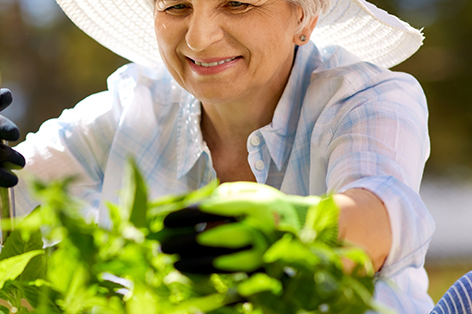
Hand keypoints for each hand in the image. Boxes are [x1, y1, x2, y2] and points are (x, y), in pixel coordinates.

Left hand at [158, 182, 320, 274]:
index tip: (165, 220)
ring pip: (223, 263)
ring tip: (175, 262)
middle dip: (184, 243)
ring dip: (194, 264)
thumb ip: (220, 199)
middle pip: (214, 238)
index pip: (211, 209)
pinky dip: (212, 276)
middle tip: (163, 246)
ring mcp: (265, 253)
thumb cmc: (267, 207)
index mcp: (254, 205)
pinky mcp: (267, 271)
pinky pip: (235, 278)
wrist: (308, 226)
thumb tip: (183, 211)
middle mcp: (260, 229)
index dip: (185, 216)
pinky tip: (195, 272)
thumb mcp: (248, 193)